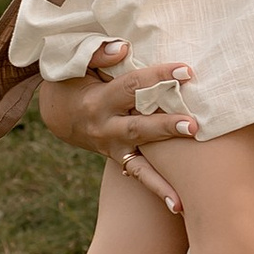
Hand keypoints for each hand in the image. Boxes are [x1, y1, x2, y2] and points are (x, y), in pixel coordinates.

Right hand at [38, 45, 200, 210]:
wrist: (58, 114)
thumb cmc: (73, 80)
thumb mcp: (74, 63)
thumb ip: (97, 53)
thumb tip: (124, 47)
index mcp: (97, 100)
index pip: (132, 86)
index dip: (158, 77)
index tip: (186, 71)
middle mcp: (104, 128)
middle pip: (138, 127)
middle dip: (166, 126)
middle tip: (194, 125)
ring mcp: (112, 147)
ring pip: (141, 158)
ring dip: (166, 167)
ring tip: (189, 179)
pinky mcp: (119, 158)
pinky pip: (138, 176)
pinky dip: (158, 190)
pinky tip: (180, 206)